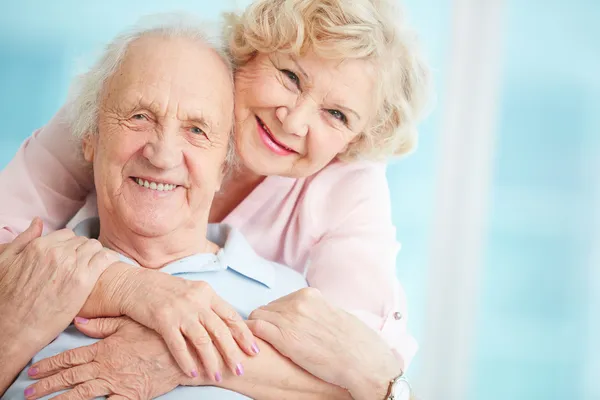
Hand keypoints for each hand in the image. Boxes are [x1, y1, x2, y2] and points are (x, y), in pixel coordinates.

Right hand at [0, 218, 118, 354]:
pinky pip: (105, 259)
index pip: (67, 234)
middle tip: (83, 263)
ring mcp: (72, 265)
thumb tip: (38, 222)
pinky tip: (109, 265)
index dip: (70, 245)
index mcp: (40, 246)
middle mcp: (57, 252)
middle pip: (82, 241)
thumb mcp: (5, 262)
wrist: (15, 328)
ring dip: (95, 254)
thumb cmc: (6, 299)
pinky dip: (110, 259)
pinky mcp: (84, 280)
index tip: (72, 255)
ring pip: (95, 247)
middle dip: (83, 250)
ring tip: (94, 266)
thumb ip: (24, 239)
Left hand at [25, 317, 197, 399]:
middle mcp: (106, 367)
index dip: (51, 364)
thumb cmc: (157, 336)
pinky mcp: (129, 396)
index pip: (72, 357)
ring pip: (82, 394)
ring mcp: (116, 383)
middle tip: (29, 392)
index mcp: (104, 348)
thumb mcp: (129, 324)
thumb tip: (79, 321)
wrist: (182, 353)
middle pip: (71, 377)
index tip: (34, 370)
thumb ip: (103, 325)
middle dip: (47, 385)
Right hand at [118, 269, 258, 379]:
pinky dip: (186, 360)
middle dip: (232, 352)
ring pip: (202, 340)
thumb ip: (208, 306)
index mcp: (207, 293)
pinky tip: (192, 373)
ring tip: (217, 376)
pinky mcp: (162, 319)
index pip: (231, 316)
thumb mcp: (191, 292)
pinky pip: (178, 345)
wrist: (134, 284)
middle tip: (240, 369)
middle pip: (220, 330)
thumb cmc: (165, 291)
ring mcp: (180, 310)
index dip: (244, 334)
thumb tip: (227, 325)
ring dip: (211, 361)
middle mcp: (197, 300)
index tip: (254, 350)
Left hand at [248, 288, 401, 399]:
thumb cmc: (356, 345)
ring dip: (257, 329)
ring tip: (262, 344)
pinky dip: (250, 335)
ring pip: (257, 315)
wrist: (361, 363)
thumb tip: (311, 317)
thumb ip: (318, 312)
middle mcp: (298, 302)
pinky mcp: (282, 337)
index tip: (281, 329)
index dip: (279, 316)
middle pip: (268, 308)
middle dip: (268, 322)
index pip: (282, 300)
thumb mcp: (336, 315)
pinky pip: (254, 328)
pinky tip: (253, 346)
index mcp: (311, 295)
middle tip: (272, 339)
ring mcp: (289, 318)